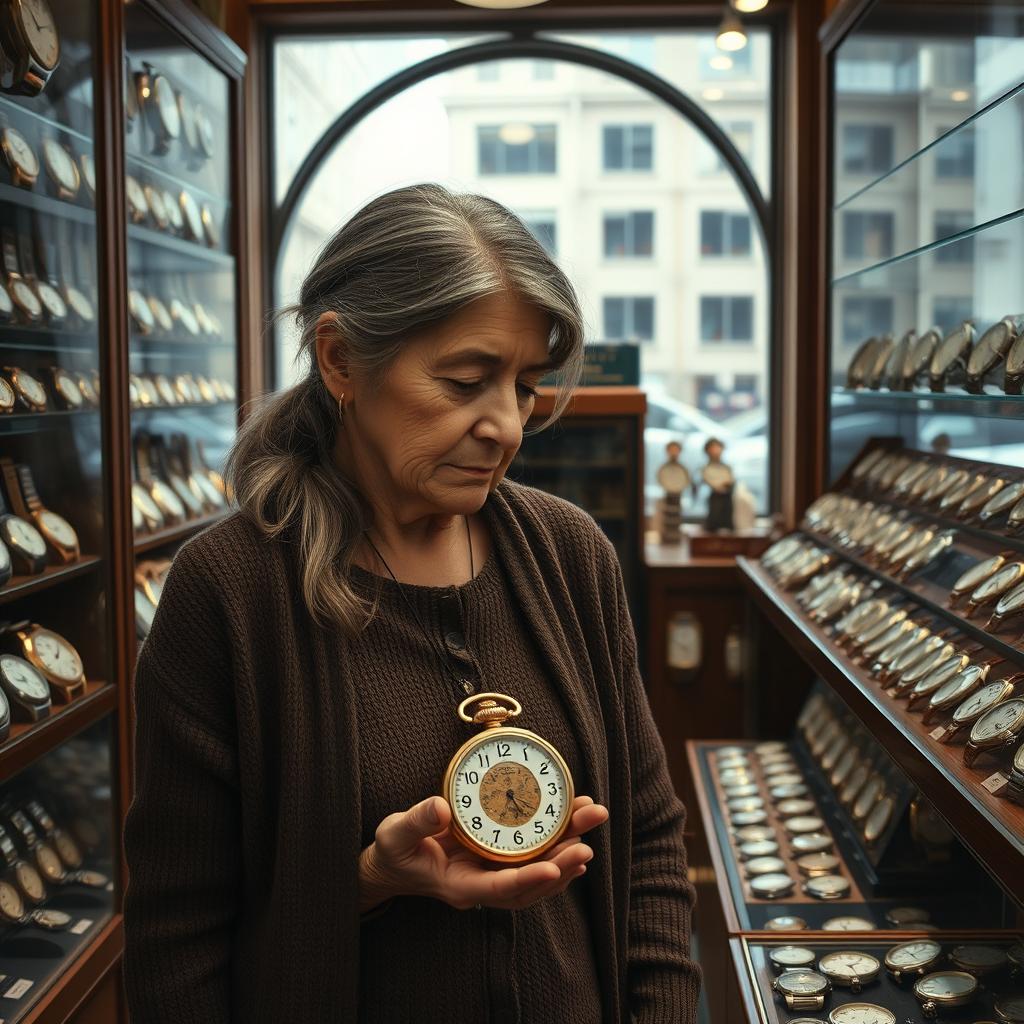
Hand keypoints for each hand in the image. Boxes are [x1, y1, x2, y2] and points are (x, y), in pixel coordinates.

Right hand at [358, 795, 608, 912]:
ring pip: (538, 871)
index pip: (499, 889)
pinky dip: (558, 848)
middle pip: (531, 882)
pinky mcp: (498, 859)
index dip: (528, 880)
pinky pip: (534, 859)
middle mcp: (483, 885)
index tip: (555, 868)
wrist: (396, 863)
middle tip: (587, 838)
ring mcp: (493, 874)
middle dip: (562, 861)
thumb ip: (415, 822)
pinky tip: (576, 833)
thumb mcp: (395, 836)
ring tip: (590, 821)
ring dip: (567, 849)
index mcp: (459, 885)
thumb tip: (440, 807)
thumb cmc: (395, 851)